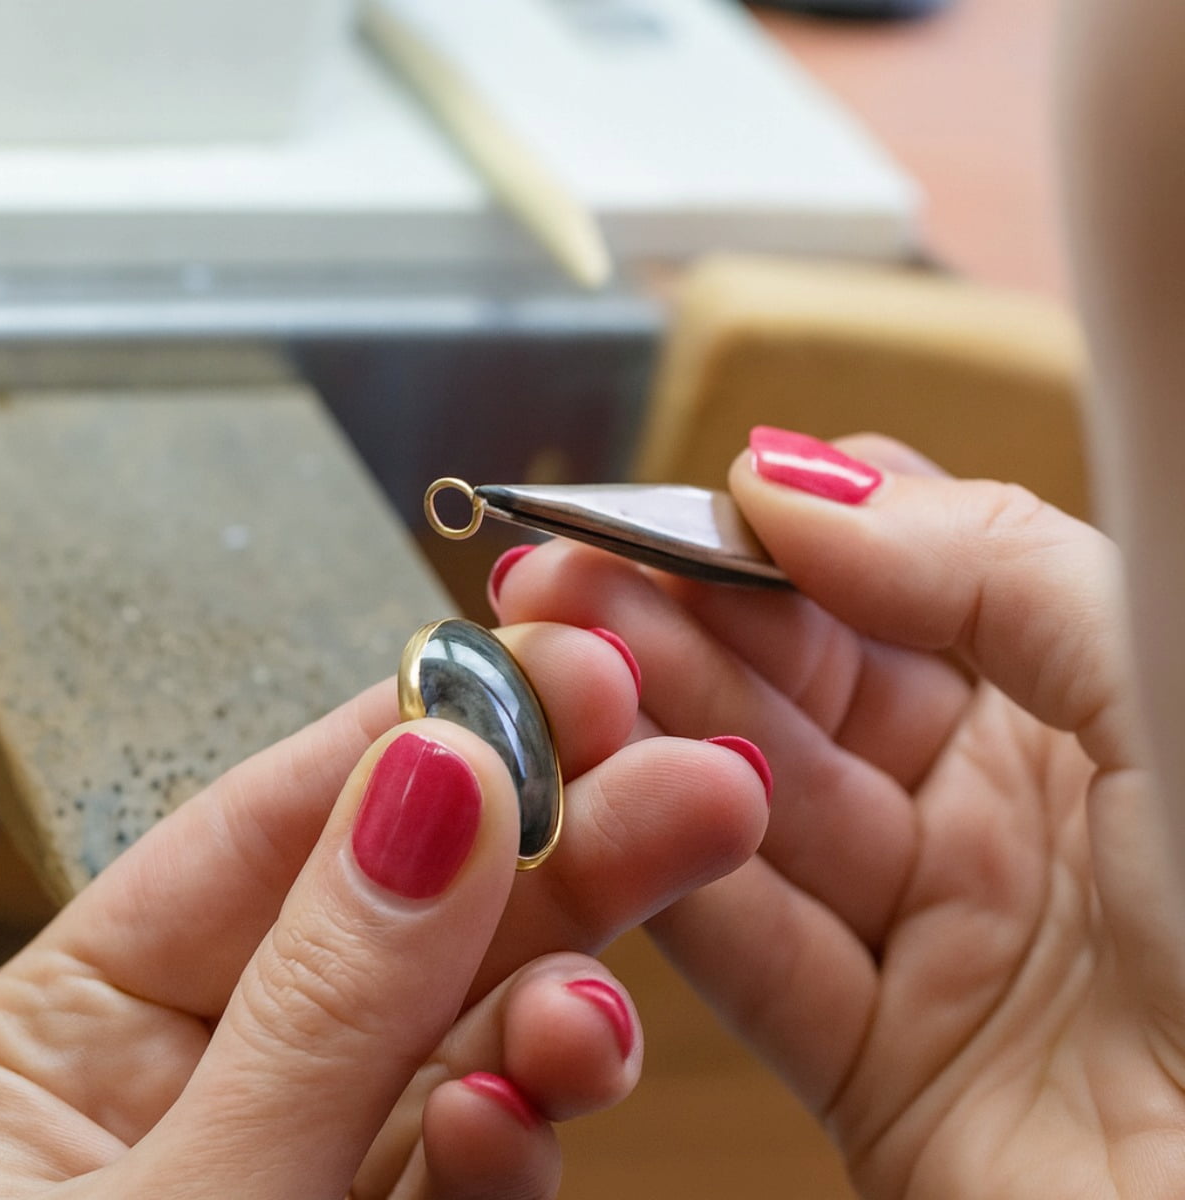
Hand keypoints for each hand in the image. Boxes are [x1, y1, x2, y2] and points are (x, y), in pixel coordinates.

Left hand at [0, 623, 769, 1199]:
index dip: (432, 733)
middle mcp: (200, 1071)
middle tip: (697, 780)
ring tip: (611, 1005)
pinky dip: (518, 1142)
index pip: (283, 823)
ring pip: (463, 1037)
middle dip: (556, 846)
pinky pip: (471, 1166)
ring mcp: (302, 1159)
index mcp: (79, 1020)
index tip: (568, 675)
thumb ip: (317, 1003)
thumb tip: (440, 780)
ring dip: (558, 1000)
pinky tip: (534, 1115)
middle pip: (407, 914)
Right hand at [494, 434, 1184, 1198]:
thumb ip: (990, 563)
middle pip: (793, 695)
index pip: (882, 585)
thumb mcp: (1161, 675)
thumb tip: (791, 479)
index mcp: (1071, 698)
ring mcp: (927, 937)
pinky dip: (671, 880)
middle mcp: (991, 809)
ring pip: (749, 812)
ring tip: (554, 671)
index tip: (668, 504)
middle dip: (671, 625)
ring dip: (645, 740)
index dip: (770, 540)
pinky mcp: (875, 1069)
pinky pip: (752, 956)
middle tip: (561, 578)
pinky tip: (605, 802)